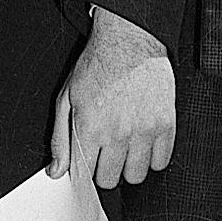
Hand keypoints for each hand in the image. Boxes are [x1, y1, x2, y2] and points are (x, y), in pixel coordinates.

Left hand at [48, 5, 174, 187]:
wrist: (128, 40)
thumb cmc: (96, 66)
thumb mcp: (67, 98)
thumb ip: (59, 138)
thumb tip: (56, 170)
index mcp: (90, 127)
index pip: (84, 174)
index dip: (83, 171)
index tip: (86, 164)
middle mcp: (118, 133)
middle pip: (110, 180)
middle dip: (104, 169)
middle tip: (104, 152)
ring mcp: (144, 130)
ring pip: (136, 175)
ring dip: (128, 166)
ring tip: (124, 147)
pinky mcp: (165, 125)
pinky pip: (161, 162)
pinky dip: (152, 157)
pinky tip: (142, 141)